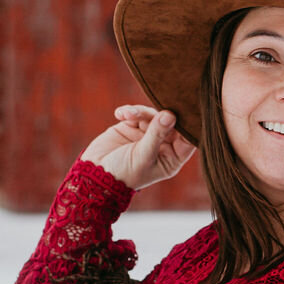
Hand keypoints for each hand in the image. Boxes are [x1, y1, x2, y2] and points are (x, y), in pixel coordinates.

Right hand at [80, 104, 195, 190]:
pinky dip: (129, 111)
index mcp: (171, 158)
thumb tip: (170, 114)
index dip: (190, 124)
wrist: (93, 175)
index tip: (186, 109)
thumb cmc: (122, 173)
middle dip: (163, 112)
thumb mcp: (142, 156)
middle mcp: (162, 145)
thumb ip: (156, 135)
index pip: (188, 139)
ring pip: (152, 114)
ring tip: (128, 115)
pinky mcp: (131, 126)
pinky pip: (136, 112)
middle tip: (158, 108)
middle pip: (171, 122)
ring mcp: (146, 134)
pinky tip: (120, 114)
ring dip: (141, 112)